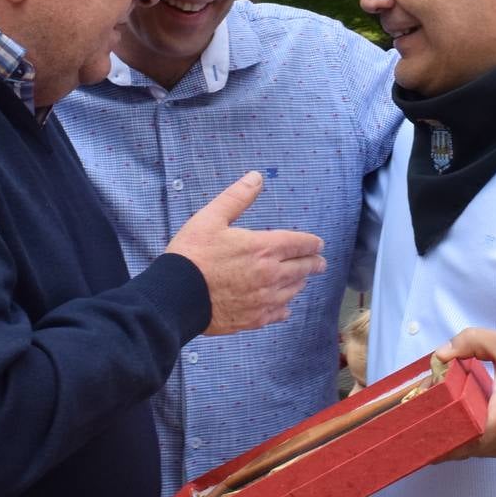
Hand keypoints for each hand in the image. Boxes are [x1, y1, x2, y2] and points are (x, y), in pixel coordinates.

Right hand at [166, 172, 325, 335]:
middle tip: (319, 263)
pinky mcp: (254, 319)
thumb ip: (237, 197)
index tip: (318, 244)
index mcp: (263, 248)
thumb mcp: (211, 218)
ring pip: (293, 291)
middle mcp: (270, 275)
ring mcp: (264, 299)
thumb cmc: (192, 255)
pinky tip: (284, 307)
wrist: (176, 296)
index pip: (299, 244)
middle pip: (302, 268)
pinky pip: (278, 313)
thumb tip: (256, 177)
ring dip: (299, 283)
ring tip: (301, 280)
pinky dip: (284, 308)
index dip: (311, 243)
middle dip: (313, 263)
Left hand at [434, 327, 495, 462]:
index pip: (470, 431)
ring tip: (439, 424)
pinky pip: (488, 453)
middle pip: (468, 444)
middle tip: (422, 423)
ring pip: (476, 452)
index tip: (425, 421)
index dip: (445, 429)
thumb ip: (471, 341)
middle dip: (445, 434)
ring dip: (459, 440)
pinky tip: (464, 430)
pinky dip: (474, 443)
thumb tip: (439, 356)